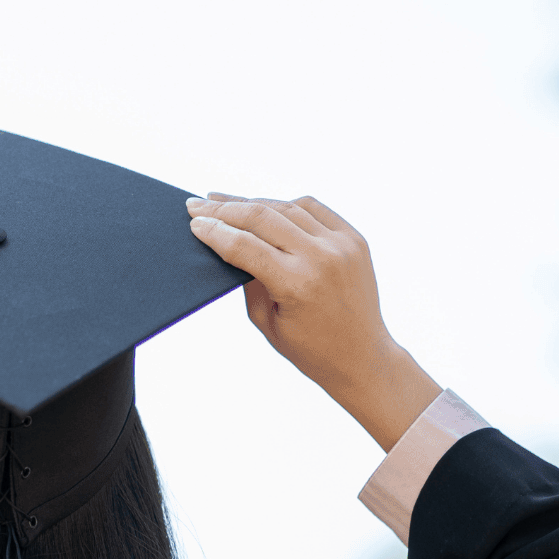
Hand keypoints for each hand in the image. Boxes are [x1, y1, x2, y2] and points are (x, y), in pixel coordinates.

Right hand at [187, 193, 440, 450]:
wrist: (363, 356)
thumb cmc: (312, 349)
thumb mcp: (267, 323)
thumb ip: (248, 282)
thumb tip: (229, 244)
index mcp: (297, 285)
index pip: (244, 246)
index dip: (215, 232)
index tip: (194, 223)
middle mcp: (321, 258)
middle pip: (262, 217)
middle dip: (225, 209)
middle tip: (198, 205)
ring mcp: (342, 245)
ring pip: (287, 207)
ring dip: (252, 203)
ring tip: (225, 203)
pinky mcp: (354, 238)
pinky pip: (313, 208)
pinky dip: (286, 205)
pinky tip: (266, 207)